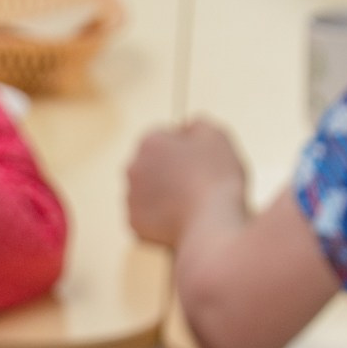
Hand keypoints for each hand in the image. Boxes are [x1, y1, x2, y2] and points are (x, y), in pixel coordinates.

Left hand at [126, 119, 249, 249]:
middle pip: (151, 163)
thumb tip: (186, 128)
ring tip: (189, 201)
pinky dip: (161, 217)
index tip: (200, 160)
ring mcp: (130, 197)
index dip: (184, 147)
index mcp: (149, 142)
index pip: (164, 137)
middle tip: (195, 181)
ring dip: (163, 193)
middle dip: (168, 169)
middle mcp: (132, 167)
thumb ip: (197, 123)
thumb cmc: (216, 177)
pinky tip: (181, 218)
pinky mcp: (134, 224)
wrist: (211, 224)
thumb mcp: (215, 135)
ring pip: (148, 190)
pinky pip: (148, 215)